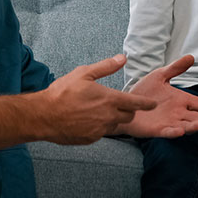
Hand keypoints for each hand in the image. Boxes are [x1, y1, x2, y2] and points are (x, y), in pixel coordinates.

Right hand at [38, 54, 157, 144]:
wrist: (44, 115)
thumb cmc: (62, 92)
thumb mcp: (84, 73)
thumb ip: (106, 66)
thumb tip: (122, 58)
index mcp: (109, 99)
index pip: (136, 103)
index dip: (146, 103)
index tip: (152, 104)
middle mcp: (108, 117)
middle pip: (128, 116)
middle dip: (128, 110)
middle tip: (120, 104)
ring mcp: (100, 130)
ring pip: (114, 124)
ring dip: (112, 118)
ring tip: (98, 110)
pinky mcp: (91, 139)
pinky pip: (101, 132)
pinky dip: (99, 126)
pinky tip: (86, 119)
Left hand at [116, 55, 197, 137]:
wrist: (125, 102)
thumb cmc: (144, 91)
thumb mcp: (160, 76)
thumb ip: (175, 69)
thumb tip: (191, 57)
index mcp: (181, 100)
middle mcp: (178, 113)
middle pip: (196, 117)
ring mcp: (168, 122)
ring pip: (185, 126)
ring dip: (193, 126)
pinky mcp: (156, 130)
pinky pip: (167, 132)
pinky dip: (174, 132)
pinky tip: (180, 131)